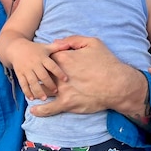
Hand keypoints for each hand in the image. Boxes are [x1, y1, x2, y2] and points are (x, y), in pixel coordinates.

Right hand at [9, 40, 67, 99]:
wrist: (16, 48)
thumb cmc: (34, 49)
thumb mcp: (46, 47)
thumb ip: (57, 47)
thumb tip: (68, 44)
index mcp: (42, 58)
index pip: (52, 66)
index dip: (59, 72)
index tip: (66, 79)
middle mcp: (34, 64)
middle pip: (42, 75)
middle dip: (49, 84)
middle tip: (56, 91)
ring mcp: (26, 70)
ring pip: (32, 82)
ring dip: (38, 91)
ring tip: (44, 98)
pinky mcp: (19, 74)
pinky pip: (23, 84)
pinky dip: (27, 91)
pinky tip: (31, 98)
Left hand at [29, 36, 146, 117]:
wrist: (117, 84)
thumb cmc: (106, 63)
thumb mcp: (93, 43)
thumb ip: (73, 40)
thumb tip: (57, 42)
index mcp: (63, 58)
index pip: (47, 57)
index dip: (46, 59)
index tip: (48, 62)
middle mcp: (58, 74)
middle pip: (42, 74)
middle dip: (39, 75)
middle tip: (40, 76)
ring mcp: (61, 90)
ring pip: (42, 90)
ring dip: (37, 91)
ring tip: (34, 92)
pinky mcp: (66, 104)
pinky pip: (48, 109)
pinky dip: (39, 110)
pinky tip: (33, 110)